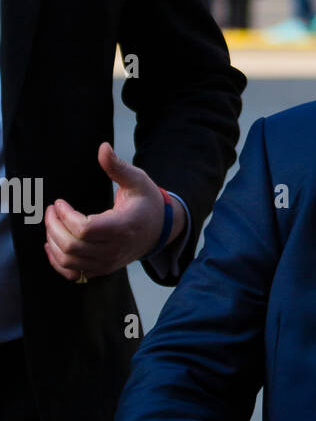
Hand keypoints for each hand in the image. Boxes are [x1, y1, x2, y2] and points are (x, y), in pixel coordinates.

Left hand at [44, 142, 183, 279]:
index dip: (65, 216)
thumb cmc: (146, 202)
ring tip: (52, 224)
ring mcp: (108, 262)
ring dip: (53, 242)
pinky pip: (73, 274)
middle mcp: (115, 249)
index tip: (59, 202)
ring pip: (69, 261)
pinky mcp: (102, 268)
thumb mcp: (137, 180)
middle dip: (53, 226)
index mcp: (122, 226)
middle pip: (72, 247)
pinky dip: (58, 262)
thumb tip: (103, 147)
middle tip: (51, 211)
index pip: (84, 229)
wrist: (159, 230)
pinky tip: (53, 245)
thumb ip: (117, 166)